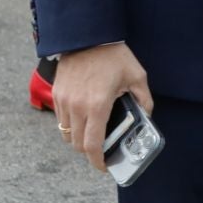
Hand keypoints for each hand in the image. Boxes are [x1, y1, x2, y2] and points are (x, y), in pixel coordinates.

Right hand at [54, 43, 151, 171]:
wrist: (87, 35)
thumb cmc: (114, 56)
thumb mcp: (137, 76)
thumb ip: (143, 100)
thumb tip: (146, 117)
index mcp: (97, 105)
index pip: (93, 145)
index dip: (97, 161)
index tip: (104, 166)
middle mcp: (77, 106)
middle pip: (77, 144)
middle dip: (89, 152)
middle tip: (102, 151)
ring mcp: (63, 101)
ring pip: (66, 133)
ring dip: (78, 139)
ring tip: (93, 134)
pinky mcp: (56, 94)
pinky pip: (60, 119)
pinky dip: (71, 125)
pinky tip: (84, 119)